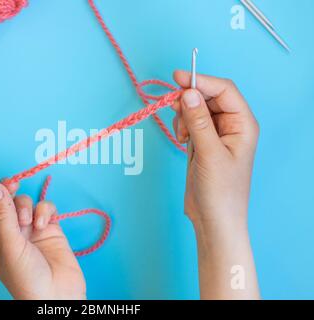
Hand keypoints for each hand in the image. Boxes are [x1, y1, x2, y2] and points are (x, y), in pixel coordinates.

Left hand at [0, 180, 85, 299]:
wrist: (57, 295)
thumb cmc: (27, 279)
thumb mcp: (10, 245)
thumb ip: (2, 214)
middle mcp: (7, 232)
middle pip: (3, 200)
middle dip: (8, 193)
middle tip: (13, 185)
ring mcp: (28, 229)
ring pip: (24, 202)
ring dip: (26, 207)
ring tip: (29, 223)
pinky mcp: (48, 228)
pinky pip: (44, 207)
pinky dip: (44, 212)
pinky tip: (44, 225)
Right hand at [171, 71, 259, 298]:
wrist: (213, 219)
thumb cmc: (220, 191)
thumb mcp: (209, 154)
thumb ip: (198, 121)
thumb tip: (187, 93)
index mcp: (242, 124)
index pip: (224, 90)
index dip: (201, 81)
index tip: (177, 77)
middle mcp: (231, 125)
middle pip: (209, 97)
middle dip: (190, 99)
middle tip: (172, 107)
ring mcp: (215, 134)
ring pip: (196, 109)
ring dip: (184, 115)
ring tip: (181, 135)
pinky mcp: (202, 143)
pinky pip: (190, 123)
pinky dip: (182, 126)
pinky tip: (182, 140)